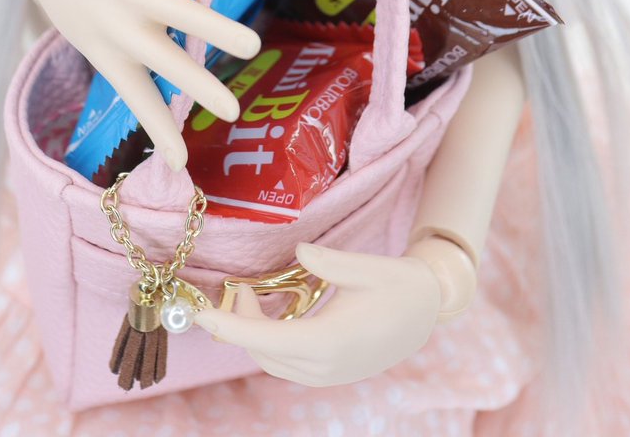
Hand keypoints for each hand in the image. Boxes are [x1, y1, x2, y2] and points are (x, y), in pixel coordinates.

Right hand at [8, 0, 273, 170]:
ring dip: (195, 86)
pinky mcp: (108, 59)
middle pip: (181, 15)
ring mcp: (121, 31)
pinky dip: (156, 128)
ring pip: (162, 62)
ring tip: (232, 110)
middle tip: (252, 46)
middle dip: (214, 30)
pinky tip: (179, 160)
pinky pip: (136, 98)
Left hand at [193, 242, 442, 385]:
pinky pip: (289, 363)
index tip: (201, 314)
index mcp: (330, 343)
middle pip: (263, 353)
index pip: (265, 339)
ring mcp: (330, 375)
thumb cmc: (399, 284)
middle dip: (239, 324)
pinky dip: (271, 341)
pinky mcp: (333, 372)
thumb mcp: (366, 266)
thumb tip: (299, 253)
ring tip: (251, 295)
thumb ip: (329, 262)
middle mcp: (326, 367)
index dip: (230, 326)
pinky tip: (273, 313)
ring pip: (274, 362)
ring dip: (254, 333)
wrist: (429, 311)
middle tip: (236, 287)